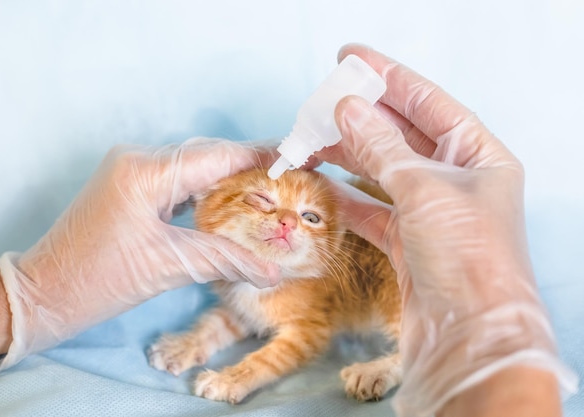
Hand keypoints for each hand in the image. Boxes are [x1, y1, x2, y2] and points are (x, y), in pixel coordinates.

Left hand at [0, 137, 280, 369]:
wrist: (44, 293)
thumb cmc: (96, 281)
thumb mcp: (168, 267)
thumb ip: (226, 261)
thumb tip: (272, 271)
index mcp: (145, 172)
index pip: (217, 156)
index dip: (261, 157)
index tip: (297, 159)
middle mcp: (137, 159)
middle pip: (207, 155)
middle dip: (249, 166)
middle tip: (289, 178)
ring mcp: (130, 169)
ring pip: (193, 164)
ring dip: (227, 177)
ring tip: (267, 191)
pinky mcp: (128, 183)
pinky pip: (176, 178)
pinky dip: (204, 188)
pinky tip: (228, 202)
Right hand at [318, 44, 577, 415]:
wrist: (469, 337)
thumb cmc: (467, 258)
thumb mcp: (423, 189)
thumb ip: (381, 146)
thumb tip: (348, 108)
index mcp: (478, 156)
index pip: (428, 103)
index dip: (389, 77)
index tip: (352, 58)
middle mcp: (456, 180)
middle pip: (400, 134)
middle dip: (360, 117)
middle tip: (321, 102)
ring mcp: (430, 212)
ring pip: (380, 171)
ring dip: (346, 155)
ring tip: (310, 139)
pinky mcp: (408, 242)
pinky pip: (370, 209)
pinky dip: (344, 197)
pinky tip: (319, 183)